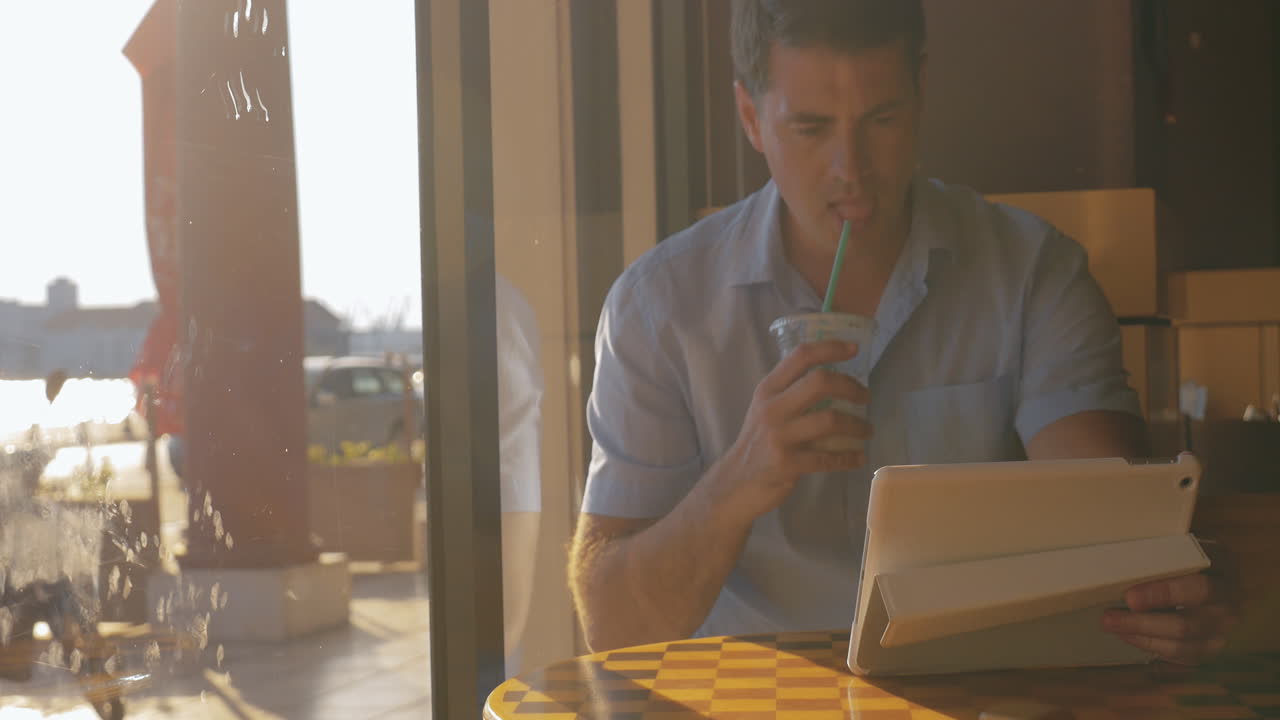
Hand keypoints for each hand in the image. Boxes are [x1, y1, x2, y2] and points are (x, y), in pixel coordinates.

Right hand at [711, 339, 870, 521]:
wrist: (735, 482)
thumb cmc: (757, 442)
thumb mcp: (765, 409)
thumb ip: (790, 393)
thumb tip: (834, 379)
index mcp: (767, 390)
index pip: (800, 356)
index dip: (830, 348)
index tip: (853, 349)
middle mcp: (772, 408)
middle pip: (820, 382)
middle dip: (851, 387)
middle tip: (865, 397)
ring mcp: (779, 436)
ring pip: (830, 420)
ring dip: (857, 426)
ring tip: (867, 430)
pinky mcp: (787, 464)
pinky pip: (828, 458)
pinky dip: (849, 458)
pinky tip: (858, 458)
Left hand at [1102, 545, 1240, 664]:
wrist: (1212, 567)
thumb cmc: (1186, 551)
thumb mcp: (1180, 541)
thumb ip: (1160, 551)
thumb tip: (1119, 561)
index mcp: (1224, 568)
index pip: (1199, 587)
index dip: (1164, 595)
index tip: (1130, 597)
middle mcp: (1230, 601)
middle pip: (1188, 622)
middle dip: (1144, 623)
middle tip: (1109, 618)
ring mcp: (1224, 627)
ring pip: (1183, 643)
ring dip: (1142, 636)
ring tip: (1111, 625)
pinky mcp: (1212, 645)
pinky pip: (1181, 654)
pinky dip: (1151, 645)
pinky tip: (1127, 634)